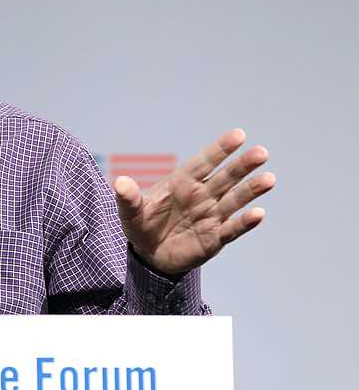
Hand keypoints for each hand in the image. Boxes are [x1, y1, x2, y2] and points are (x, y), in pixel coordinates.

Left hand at [113, 128, 275, 275]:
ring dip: (251, 190)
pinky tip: (258, 214)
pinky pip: (232, 228)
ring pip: (234, 200)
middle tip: (261, 153)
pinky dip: (244, 222)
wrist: (148, 254)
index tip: (239, 135)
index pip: (204, 162)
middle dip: (242, 165)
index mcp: (182, 182)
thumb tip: (120, 183)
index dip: (220, 149)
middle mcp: (201, 195)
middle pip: (225, 177)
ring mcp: (210, 215)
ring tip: (269, 179)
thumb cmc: (141, 224)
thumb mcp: (130, 212)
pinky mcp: (214, 237)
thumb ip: (128, 198)